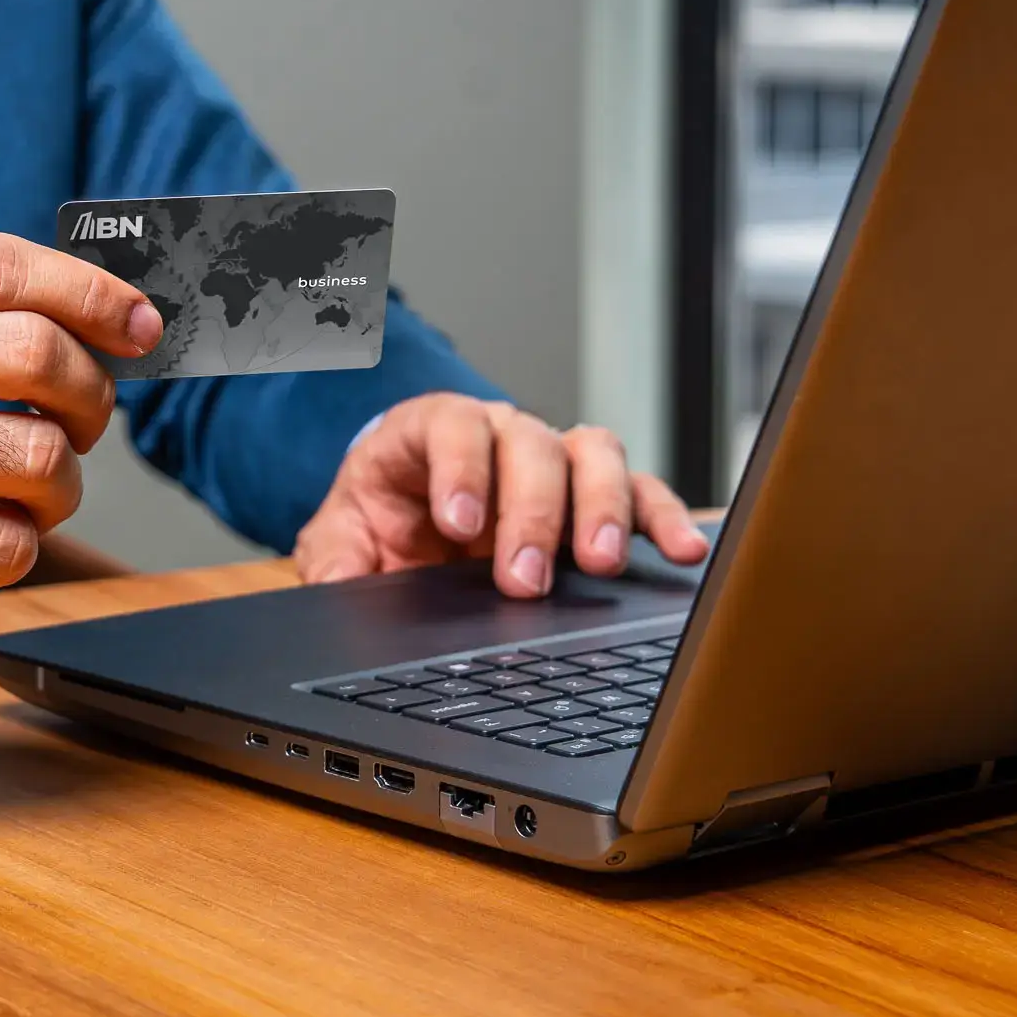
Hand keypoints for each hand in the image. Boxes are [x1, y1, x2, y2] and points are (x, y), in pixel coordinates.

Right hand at [0, 233, 160, 669]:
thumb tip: (115, 316)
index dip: (91, 292)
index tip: (139, 324)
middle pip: (33, 352)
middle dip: (89, 395)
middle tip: (81, 422)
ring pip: (34, 454)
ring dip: (59, 485)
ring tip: (27, 493)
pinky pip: (4, 542)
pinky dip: (17, 547)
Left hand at [290, 392, 706, 597]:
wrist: (407, 524)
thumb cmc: (380, 521)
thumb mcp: (340, 540)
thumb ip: (335, 561)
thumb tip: (337, 589)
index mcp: (429, 432)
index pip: (450, 426)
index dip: (459, 468)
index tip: (459, 522)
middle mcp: (499, 435)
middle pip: (530, 446)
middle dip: (531, 512)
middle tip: (524, 576)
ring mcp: (554, 462)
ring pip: (592, 456)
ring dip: (602, 508)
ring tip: (601, 562)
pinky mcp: (594, 497)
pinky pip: (640, 493)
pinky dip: (663, 518)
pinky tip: (680, 550)